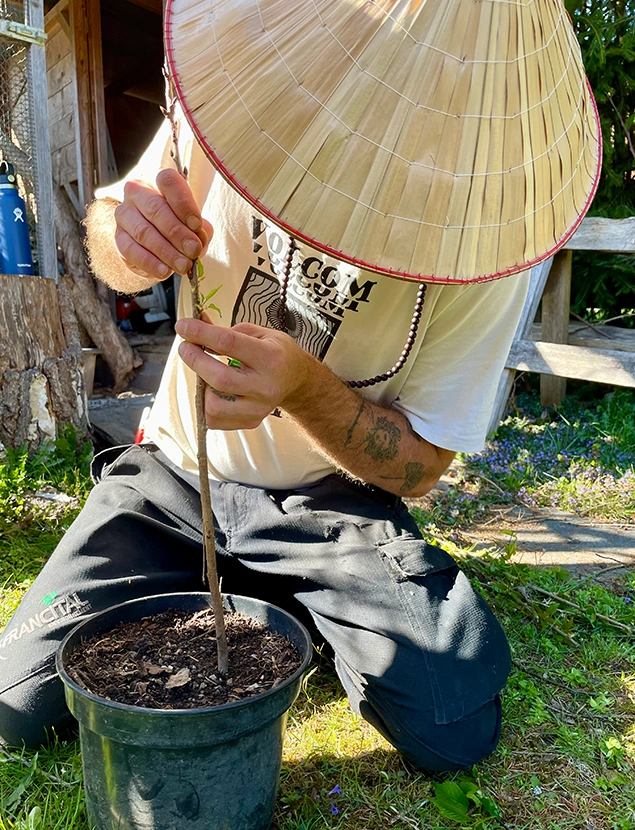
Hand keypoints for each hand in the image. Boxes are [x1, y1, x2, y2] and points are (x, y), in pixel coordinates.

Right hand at [113, 169, 213, 280]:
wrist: (155, 246)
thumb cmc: (179, 228)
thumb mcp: (194, 226)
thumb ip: (200, 230)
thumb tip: (198, 240)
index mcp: (159, 182)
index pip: (169, 182)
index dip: (184, 204)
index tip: (197, 225)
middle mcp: (137, 192)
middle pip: (155, 208)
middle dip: (177, 233)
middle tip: (193, 250)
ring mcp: (124, 214)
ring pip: (143, 231)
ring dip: (166, 251)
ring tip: (183, 265)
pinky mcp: (119, 236)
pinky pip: (132, 250)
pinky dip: (150, 262)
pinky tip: (165, 271)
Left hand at [174, 319, 314, 429]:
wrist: (297, 380)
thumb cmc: (277, 353)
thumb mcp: (260, 333)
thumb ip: (226, 329)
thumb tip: (195, 324)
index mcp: (270, 357)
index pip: (228, 343)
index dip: (200, 333)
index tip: (183, 326)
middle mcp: (265, 385)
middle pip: (219, 378)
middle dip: (194, 359)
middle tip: (186, 347)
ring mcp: (258, 407)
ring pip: (214, 405)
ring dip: (201, 386)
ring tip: (205, 373)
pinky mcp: (251, 420)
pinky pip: (216, 419)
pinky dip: (206, 404)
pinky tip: (213, 390)